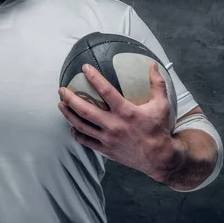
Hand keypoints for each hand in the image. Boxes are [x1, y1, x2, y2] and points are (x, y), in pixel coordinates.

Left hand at [57, 62, 183, 181]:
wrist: (159, 158)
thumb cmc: (159, 129)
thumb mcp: (162, 104)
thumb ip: (157, 83)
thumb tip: (153, 65)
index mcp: (126, 112)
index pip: (105, 91)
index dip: (94, 77)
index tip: (85, 68)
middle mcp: (114, 125)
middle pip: (85, 110)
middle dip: (70, 98)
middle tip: (62, 89)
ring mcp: (108, 138)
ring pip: (82, 126)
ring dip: (69, 115)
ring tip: (61, 104)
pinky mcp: (106, 150)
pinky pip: (86, 142)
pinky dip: (77, 134)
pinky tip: (72, 127)